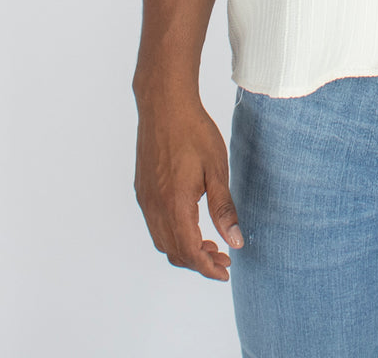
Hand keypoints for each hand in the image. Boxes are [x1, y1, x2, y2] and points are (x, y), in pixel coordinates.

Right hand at [134, 88, 243, 281]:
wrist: (164, 105)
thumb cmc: (194, 132)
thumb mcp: (217, 170)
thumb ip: (224, 209)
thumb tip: (235, 241)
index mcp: (175, 204)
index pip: (189, 252)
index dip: (208, 267)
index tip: (225, 271)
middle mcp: (155, 207)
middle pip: (174, 252)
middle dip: (198, 261)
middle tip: (223, 258)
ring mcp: (145, 199)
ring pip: (162, 240)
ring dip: (184, 249)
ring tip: (209, 243)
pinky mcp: (142, 190)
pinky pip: (155, 224)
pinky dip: (172, 234)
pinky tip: (190, 223)